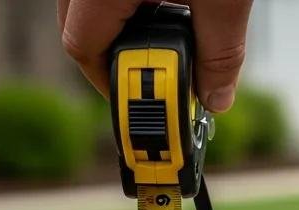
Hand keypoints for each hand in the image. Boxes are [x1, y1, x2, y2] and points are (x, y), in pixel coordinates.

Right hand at [58, 0, 252, 110]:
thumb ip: (220, 52)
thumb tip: (215, 98)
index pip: (82, 48)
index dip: (110, 88)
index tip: (141, 108)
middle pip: (78, 26)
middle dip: (116, 59)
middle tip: (153, 79)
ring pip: (88, 3)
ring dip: (122, 26)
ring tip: (163, 39)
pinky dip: (127, 0)